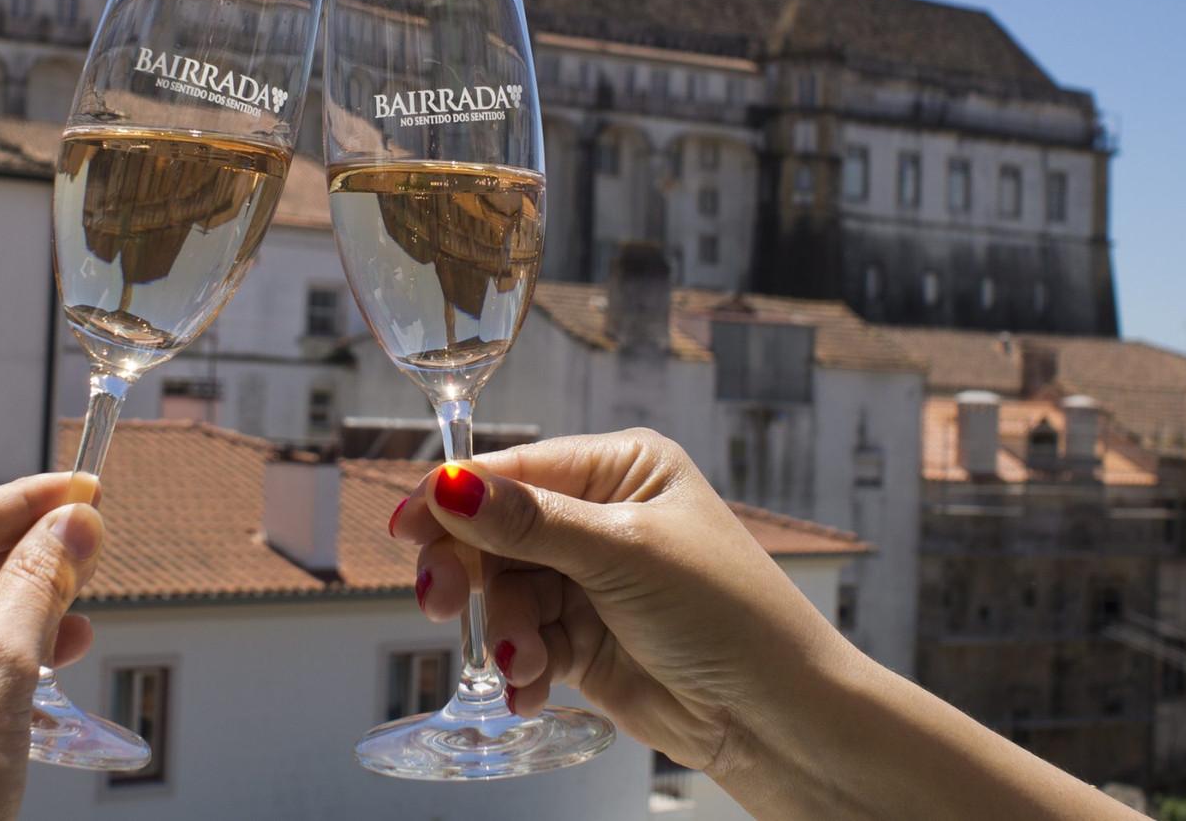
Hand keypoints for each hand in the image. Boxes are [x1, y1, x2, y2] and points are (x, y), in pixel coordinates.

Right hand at [390, 428, 838, 773]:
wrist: (779, 717)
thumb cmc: (730, 614)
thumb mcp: (623, 555)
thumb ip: (530, 523)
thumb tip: (450, 485)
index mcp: (622, 468)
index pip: (518, 470)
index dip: (456, 496)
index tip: (406, 524)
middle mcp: (601, 516)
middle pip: (499, 532)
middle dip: (471, 572)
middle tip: (440, 602)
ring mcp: (591, 579)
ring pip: (506, 593)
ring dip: (507, 632)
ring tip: (527, 665)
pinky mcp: (585, 638)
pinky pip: (525, 640)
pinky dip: (522, 666)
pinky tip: (532, 687)